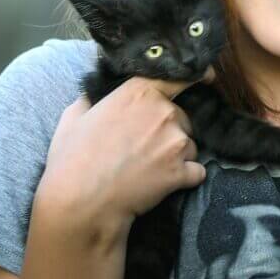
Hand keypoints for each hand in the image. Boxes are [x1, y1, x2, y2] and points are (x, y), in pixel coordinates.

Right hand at [36, 68, 214, 231]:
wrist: (81, 202)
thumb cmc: (73, 159)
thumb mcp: (73, 117)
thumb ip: (90, 99)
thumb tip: (93, 95)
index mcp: (140, 92)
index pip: (179, 77)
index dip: (196, 76)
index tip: (207, 77)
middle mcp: (165, 112)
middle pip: (182, 117)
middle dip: (170, 131)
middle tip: (145, 149)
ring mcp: (176, 142)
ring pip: (190, 144)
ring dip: (177, 155)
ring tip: (149, 169)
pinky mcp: (182, 170)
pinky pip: (196, 171)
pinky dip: (186, 177)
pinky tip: (165, 183)